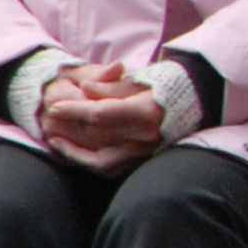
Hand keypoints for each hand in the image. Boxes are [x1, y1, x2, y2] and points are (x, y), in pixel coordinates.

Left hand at [40, 62, 161, 171]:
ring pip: (100, 161)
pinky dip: (91, 162)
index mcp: (146, 111)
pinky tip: (78, 153)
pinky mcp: (144, 159)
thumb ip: (111, 86)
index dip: (75, 110)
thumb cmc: (167, 84)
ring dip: (75, 153)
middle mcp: (146, 135)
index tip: (55, 106)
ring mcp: (145, 151)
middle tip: (51, 119)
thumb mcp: (139, 79)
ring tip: (57, 141)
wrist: (196, 98)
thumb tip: (84, 88)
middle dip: (69, 128)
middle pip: (97, 137)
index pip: (101, 114)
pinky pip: (112, 168)